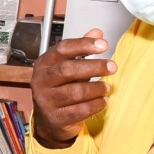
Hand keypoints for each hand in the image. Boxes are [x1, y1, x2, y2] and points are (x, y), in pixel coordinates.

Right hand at [30, 29, 117, 147]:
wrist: (49, 121)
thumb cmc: (60, 89)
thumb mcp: (67, 67)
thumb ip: (81, 50)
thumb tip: (97, 32)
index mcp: (44, 64)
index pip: (62, 49)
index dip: (84, 45)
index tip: (104, 45)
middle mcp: (41, 81)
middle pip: (68, 70)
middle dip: (94, 67)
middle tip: (112, 67)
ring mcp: (46, 101)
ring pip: (76, 92)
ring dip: (96, 88)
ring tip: (106, 87)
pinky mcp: (56, 118)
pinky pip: (80, 110)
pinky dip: (96, 105)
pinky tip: (103, 101)